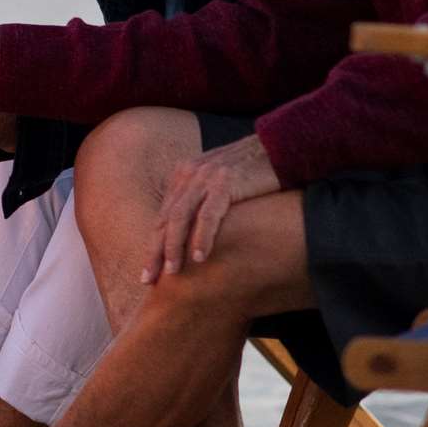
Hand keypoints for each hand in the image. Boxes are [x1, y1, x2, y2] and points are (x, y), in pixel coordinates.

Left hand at [145, 133, 281, 281]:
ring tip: (172, 272)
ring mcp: (205, 177)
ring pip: (180, 217)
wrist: (280, 146)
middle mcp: (188, 174)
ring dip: (174, 247)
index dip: (154, 245)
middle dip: (155, 252)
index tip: (147, 272)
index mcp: (183, 175)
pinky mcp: (225, 182)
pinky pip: (208, 214)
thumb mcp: (219, 183)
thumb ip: (204, 201)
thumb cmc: (253, 171)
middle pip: (165, 219)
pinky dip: (202, 238)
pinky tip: (199, 258)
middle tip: (147, 279)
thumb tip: (195, 235)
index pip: (163, 217)